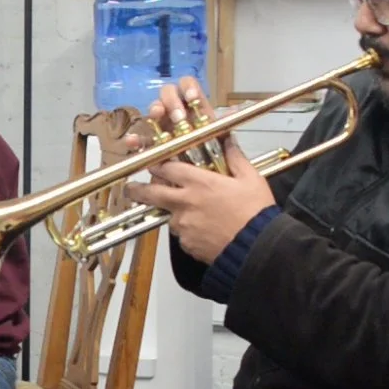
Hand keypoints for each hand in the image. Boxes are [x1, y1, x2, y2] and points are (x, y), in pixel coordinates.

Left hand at [121, 77, 274, 263]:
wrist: (256, 247)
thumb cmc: (256, 212)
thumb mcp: (250, 179)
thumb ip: (235, 158)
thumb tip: (228, 141)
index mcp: (199, 182)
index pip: (167, 167)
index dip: (159, 165)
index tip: (155, 165)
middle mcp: (185, 202)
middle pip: (151, 193)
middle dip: (137, 189)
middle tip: (131, 188)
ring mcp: (183, 225)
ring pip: (169, 215)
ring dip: (174, 212)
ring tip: (193, 213)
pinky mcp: (186, 244)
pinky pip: (181, 234)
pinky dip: (187, 230)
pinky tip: (204, 228)